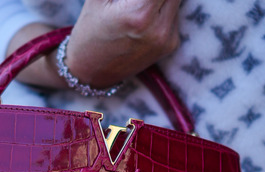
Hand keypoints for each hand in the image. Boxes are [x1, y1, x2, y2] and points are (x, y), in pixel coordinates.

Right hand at [66, 0, 181, 87]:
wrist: (90, 72)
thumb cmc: (90, 29)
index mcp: (139, 13)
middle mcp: (159, 28)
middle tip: (136, 0)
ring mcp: (168, 38)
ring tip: (139, 3)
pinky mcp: (171, 44)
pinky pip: (174, 13)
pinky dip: (163, 4)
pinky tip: (145, 10)